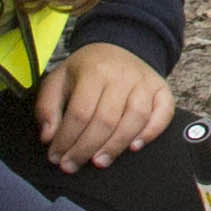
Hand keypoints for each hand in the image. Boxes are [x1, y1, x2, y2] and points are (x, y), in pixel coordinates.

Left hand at [34, 42, 175, 168]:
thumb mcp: (59, 79)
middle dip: (86, 148)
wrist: (118, 46)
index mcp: (94, 70)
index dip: (67, 139)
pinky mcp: (162, 90)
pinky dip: (151, 132)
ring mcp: (145, 83)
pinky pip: (163, 114)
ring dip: (116, 146)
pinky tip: (134, 147)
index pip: (80, 112)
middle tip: (72, 165)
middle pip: (106, 120)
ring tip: (99, 162)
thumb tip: (49, 137)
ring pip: (135, 120)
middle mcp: (122, 76)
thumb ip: (47, 107)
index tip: (57, 157)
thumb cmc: (87, 69)